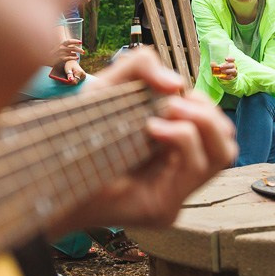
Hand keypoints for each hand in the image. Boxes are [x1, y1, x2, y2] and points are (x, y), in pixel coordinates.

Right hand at [51, 36, 84, 64]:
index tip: (81, 42)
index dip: (76, 41)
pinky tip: (77, 58)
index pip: (70, 41)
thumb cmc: (54, 53)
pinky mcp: (61, 58)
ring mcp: (62, 53)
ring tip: (78, 56)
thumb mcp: (59, 47)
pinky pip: (70, 58)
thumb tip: (74, 44)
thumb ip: (65, 45)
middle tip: (83, 52)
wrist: (47, 58)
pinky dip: (74, 58)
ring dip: (76, 54)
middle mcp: (62, 48)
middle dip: (79, 50)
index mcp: (61, 44)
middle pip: (73, 48)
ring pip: (72, 53)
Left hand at [52, 58, 85, 84]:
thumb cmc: (69, 65)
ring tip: (68, 76)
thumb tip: (71, 80)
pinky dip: (73, 79)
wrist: (72, 62)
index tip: (65, 80)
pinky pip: (77, 80)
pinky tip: (71, 76)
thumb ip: (69, 75)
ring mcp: (83, 76)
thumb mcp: (68, 69)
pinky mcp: (83, 76)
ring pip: (76, 82)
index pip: (74, 82)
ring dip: (71, 80)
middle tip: (65, 78)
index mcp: (80, 72)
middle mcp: (83, 75)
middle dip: (70, 81)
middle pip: (75, 82)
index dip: (69, 82)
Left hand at [68, 49, 235, 229]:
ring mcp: (174, 195)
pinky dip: (181, 137)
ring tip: (168, 111)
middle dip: (208, 112)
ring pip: (222, 154)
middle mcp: (177, 174)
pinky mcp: (163, 208)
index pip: (215, 128)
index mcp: (172, 150)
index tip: (172, 92)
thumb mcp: (110, 87)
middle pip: (227, 141)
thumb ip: (140, 66)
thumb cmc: (77, 132)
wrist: (47, 171)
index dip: (202, 104)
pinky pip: (195, 167)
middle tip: (175, 102)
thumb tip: (176, 84)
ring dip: (201, 122)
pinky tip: (151, 127)